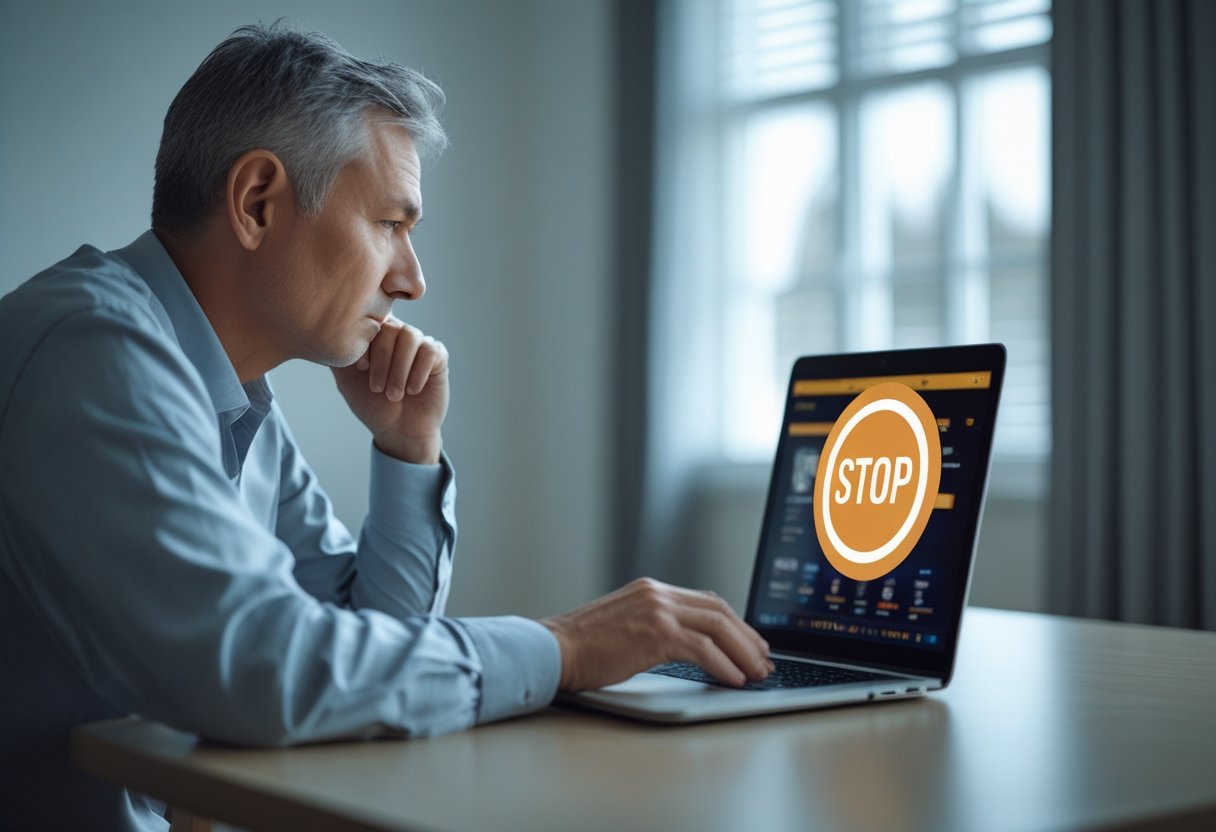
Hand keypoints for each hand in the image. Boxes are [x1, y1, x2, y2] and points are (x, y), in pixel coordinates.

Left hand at [331, 316, 448, 463]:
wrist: (399, 430)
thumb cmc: (373, 405)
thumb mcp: (347, 382)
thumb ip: (340, 357)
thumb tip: (328, 334)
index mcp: (376, 337)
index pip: (371, 323)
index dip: (366, 345)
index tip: (361, 369)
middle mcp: (398, 335)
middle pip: (391, 327)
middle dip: (382, 360)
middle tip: (378, 389)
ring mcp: (419, 344)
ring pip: (411, 336)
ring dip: (399, 368)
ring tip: (394, 394)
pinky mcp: (438, 357)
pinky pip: (430, 351)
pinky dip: (418, 373)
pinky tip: (412, 390)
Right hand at [540, 578, 772, 690]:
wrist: (552, 649)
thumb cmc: (581, 647)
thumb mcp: (623, 625)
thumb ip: (653, 625)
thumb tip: (687, 646)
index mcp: (651, 590)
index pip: (706, 600)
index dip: (734, 622)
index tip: (749, 641)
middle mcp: (657, 594)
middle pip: (719, 610)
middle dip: (747, 636)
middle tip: (762, 658)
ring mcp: (657, 611)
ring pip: (718, 627)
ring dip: (743, 653)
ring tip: (756, 673)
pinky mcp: (656, 634)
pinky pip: (703, 649)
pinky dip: (724, 665)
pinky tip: (733, 679)